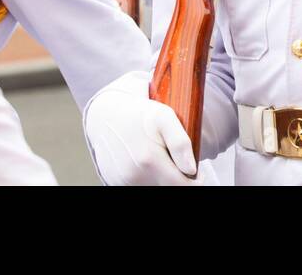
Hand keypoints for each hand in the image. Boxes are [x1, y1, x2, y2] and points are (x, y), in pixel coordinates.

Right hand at [84, 71, 203, 185]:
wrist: (105, 116)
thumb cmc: (139, 114)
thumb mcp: (164, 117)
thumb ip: (180, 143)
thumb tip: (191, 169)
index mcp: (149, 161)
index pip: (181, 186)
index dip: (193, 181)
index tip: (196, 172)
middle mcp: (134, 176)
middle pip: (167, 188)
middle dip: (176, 178)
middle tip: (175, 159)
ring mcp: (123, 181)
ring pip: (154, 187)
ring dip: (161, 178)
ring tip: (158, 157)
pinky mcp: (115, 182)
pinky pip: (138, 185)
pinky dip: (146, 178)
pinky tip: (145, 162)